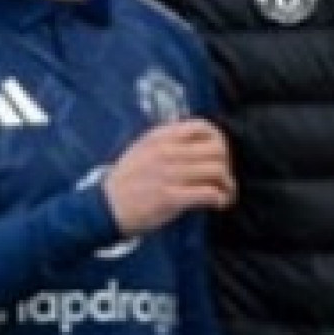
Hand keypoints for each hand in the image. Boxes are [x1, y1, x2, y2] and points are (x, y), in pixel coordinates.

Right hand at [103, 120, 234, 233]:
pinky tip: (218, 204)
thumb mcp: (143, 148)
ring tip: (225, 194)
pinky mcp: (171, 197)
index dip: (219, 141)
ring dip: (228, 185)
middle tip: (224, 179)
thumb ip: (168, 141)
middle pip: (217, 149)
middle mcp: (167, 151)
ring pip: (217, 171)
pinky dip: (220, 199)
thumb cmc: (127, 181)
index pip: (203, 127)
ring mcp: (169, 174)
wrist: (105, 207)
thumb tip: (198, 141)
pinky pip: (209, 193)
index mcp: (160, 136)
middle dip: (227, 165)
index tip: (219, 156)